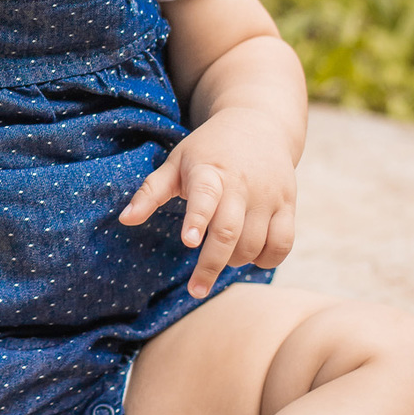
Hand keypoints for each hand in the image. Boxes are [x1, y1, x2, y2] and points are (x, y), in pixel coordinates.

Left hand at [119, 109, 296, 298]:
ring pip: (254, 243)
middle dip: (211, 265)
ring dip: (235, 261)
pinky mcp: (288, 205)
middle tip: (196, 290)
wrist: (259, 124)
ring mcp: (268, 195)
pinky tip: (250, 257)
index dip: (197, 218)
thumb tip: (125, 220)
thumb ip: (151, 191)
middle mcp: (242, 184)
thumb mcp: (176, 162)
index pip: (205, 195)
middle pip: (229, 232)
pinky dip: (267, 259)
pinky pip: (283, 244)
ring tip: (220, 257)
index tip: (189, 241)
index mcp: (210, 170)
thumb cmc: (209, 150)